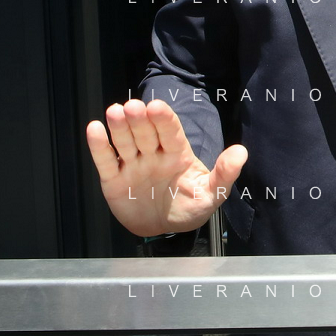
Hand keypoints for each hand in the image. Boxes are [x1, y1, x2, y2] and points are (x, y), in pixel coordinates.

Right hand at [85, 98, 246, 237]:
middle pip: (146, 133)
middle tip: (132, 107)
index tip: (157, 106)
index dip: (163, 119)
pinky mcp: (114, 180)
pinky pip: (106, 161)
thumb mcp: (212, 194)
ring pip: (125, 142)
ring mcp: (133, 165)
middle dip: (139, 120)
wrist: (166, 229)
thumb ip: (224, 174)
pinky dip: (99, 146)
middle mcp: (154, 154)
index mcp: (178, 153)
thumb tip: (241, 152)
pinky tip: (95, 129)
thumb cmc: (191, 206)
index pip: (170, 132)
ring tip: (114, 112)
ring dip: (119, 127)